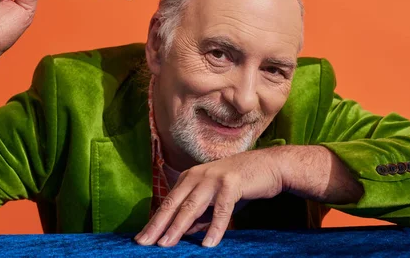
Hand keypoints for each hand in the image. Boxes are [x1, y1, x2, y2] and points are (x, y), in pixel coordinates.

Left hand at [135, 150, 282, 247]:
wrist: (269, 165)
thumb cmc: (240, 184)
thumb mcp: (215, 200)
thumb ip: (199, 215)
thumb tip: (181, 233)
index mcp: (190, 178)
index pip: (168, 203)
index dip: (154, 222)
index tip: (141, 239)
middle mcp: (198, 176)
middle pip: (174, 204)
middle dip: (158, 225)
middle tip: (144, 243)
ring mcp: (214, 178)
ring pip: (192, 206)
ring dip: (177, 227)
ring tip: (166, 244)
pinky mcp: (231, 184)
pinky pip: (221, 209)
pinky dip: (214, 227)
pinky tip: (208, 243)